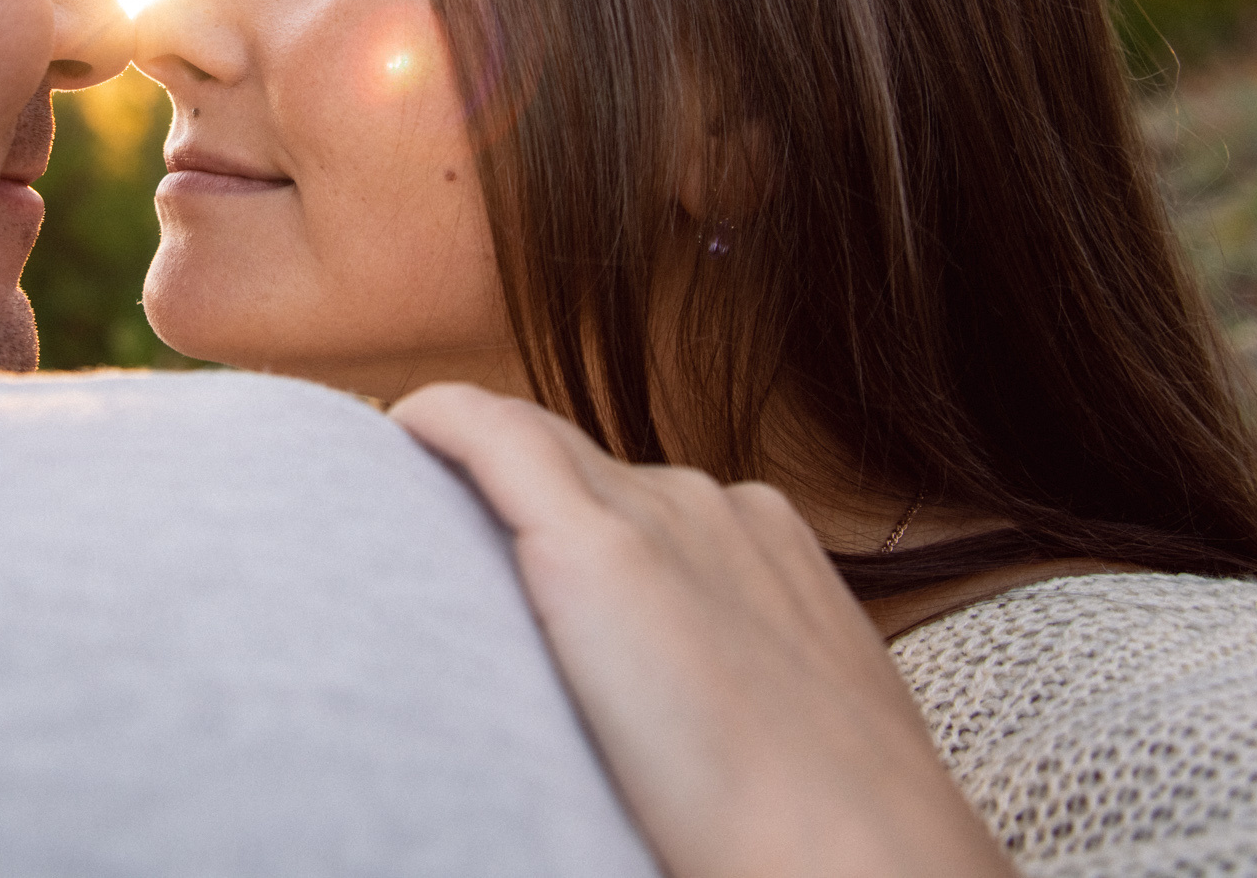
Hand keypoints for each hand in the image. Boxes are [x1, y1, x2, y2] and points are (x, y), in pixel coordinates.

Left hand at [390, 382, 1014, 877]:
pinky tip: (401, 427)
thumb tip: (662, 722)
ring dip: (468, 469)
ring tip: (400, 496)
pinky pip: (493, 442)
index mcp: (766, 540)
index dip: (566, 516)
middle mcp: (711, 506)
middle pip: (578, 465)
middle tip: (429, 524)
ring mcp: (659, 515)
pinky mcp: (599, 546)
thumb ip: (722, 680)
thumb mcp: (786, 721)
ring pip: (532, 449)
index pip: (637, 497)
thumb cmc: (819, 828)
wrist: (857, 856)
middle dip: (508, 487)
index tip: (509, 556)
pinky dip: (441, 422)